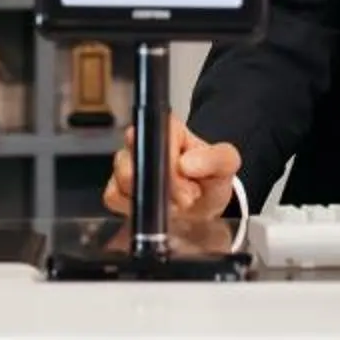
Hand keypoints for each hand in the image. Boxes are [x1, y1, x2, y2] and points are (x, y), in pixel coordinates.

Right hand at [102, 117, 241, 219]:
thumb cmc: (210, 179)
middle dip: (164, 187)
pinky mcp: (116, 187)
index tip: (188, 184)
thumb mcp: (226, 165)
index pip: (157, 138)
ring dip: (152, 200)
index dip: (170, 165)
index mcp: (168, 129)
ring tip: (175, 206)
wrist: (203, 205)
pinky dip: (134, 208)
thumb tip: (186, 163)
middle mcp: (143, 141)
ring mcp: (126, 164)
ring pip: (123, 178)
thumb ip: (215, 159)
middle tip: (186, 199)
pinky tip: (155, 210)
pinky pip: (113, 196)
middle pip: (136, 158)